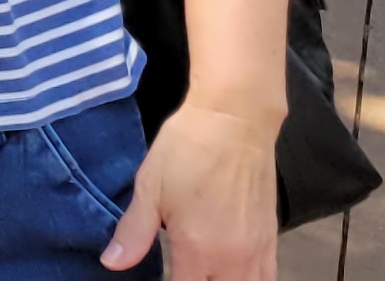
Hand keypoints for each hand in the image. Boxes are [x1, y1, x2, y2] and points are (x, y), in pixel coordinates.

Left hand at [107, 102, 276, 277]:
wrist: (236, 119)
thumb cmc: (188, 148)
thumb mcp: (150, 186)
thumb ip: (134, 232)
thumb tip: (112, 263)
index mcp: (199, 250)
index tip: (160, 275)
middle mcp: (234, 260)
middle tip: (182, 269)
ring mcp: (258, 251)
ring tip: (205, 273)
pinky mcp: (272, 238)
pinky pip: (268, 277)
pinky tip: (232, 272)